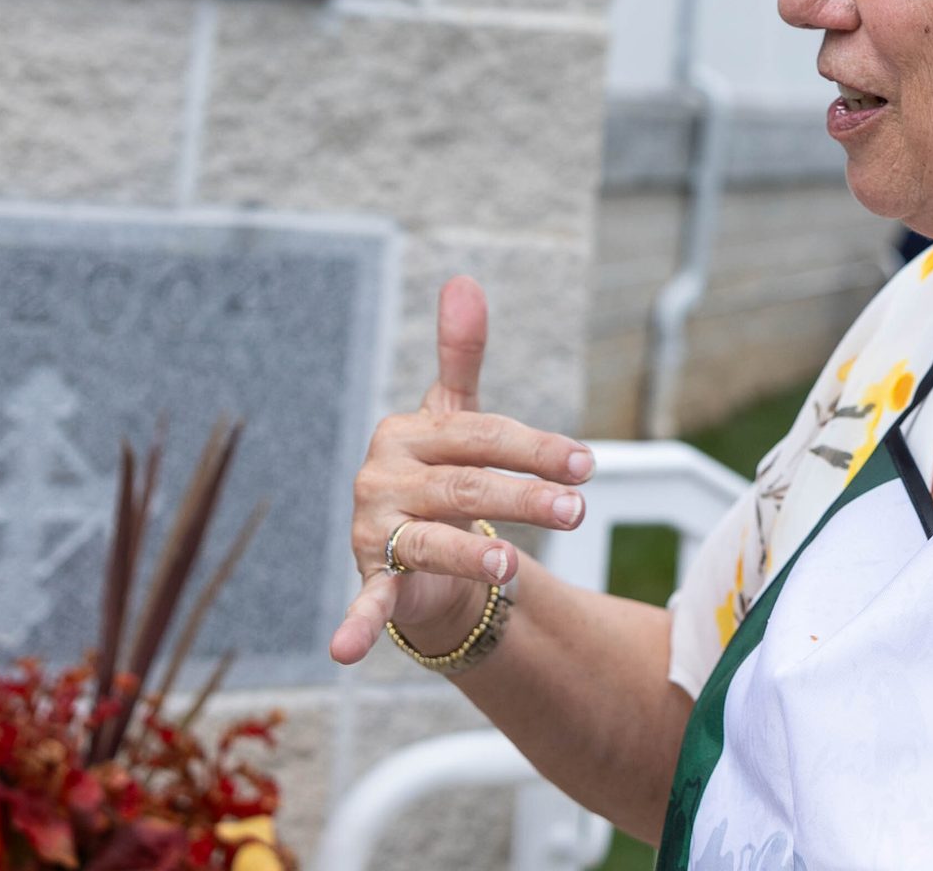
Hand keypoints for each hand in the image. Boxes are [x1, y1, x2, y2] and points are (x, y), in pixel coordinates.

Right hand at [328, 275, 594, 663]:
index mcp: (407, 432)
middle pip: (466, 485)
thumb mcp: (455, 416)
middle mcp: (384, 478)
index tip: (586, 465)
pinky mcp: (371, 580)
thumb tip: (463, 279)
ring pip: (433, 540)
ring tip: (514, 570)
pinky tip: (346, 652)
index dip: (536, 449)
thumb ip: (461, 353)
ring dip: (473, 556)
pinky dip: (355, 626)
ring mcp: (374, 530)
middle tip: (577, 511)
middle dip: (525, 497)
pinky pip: (364, 602)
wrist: (413, 548)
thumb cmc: (441, 473)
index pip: (481, 435)